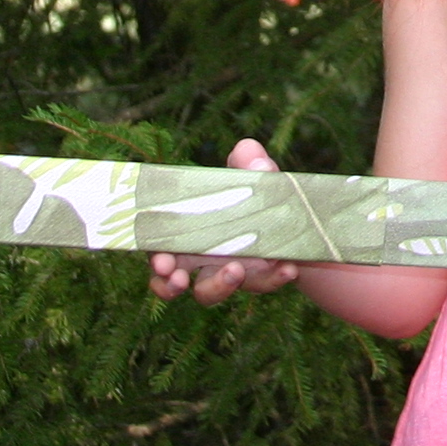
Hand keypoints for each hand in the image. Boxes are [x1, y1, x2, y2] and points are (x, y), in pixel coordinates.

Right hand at [145, 139, 301, 304]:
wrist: (291, 214)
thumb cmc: (253, 192)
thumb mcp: (253, 173)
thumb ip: (250, 161)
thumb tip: (251, 153)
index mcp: (184, 231)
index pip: (157, 248)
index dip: (155, 259)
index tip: (162, 263)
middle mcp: (198, 257)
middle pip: (170, 281)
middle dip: (169, 284)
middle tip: (179, 279)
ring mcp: (225, 272)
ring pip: (209, 292)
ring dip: (218, 286)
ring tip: (235, 270)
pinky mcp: (257, 279)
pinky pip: (261, 284)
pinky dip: (273, 278)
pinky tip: (287, 267)